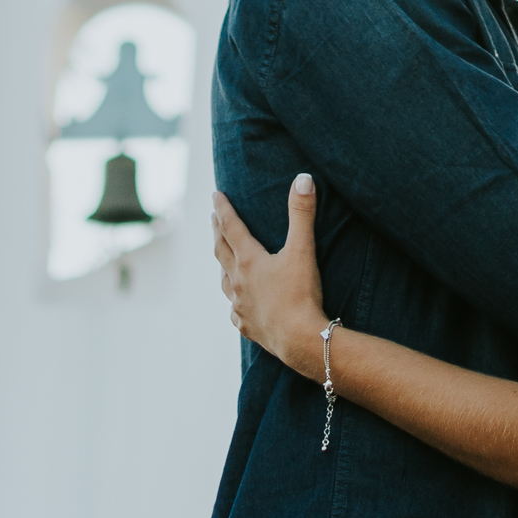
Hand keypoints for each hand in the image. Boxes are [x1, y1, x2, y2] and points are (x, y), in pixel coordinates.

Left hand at [212, 176, 328, 378]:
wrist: (299, 339)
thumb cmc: (301, 294)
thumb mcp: (302, 249)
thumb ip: (302, 213)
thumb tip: (303, 179)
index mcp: (249, 260)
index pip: (230, 226)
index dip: (223, 208)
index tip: (215, 195)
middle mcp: (237, 281)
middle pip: (221, 250)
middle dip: (217, 231)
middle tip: (213, 219)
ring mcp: (239, 305)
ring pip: (224, 280)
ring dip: (223, 264)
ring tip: (224, 257)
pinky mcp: (246, 325)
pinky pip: (235, 309)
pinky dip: (234, 300)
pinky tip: (237, 303)